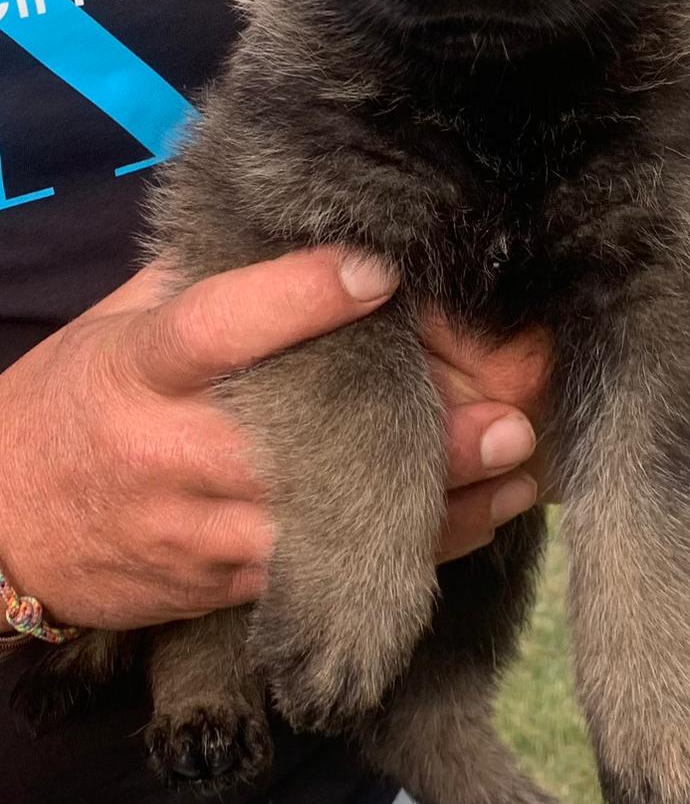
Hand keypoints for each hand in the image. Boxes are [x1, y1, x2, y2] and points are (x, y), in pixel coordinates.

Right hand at [0, 252, 547, 629]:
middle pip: (301, 449)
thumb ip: (207, 278)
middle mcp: (174, 452)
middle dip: (414, 436)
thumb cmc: (81, 399)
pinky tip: (485, 517)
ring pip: (332, 528)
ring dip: (438, 506)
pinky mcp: (225, 586)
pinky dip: (413, 553)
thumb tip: (302, 217)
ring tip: (524, 467)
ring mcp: (202, 530)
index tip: (378, 268)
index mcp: (143, 368)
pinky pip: (329, 574)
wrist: (6, 529)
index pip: (215, 326)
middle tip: (511, 410)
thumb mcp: (122, 323)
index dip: (294, 299)